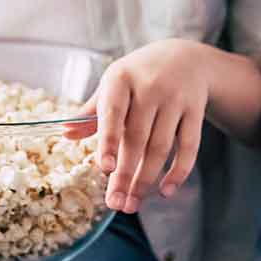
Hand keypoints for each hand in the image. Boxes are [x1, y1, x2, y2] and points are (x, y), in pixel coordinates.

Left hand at [64, 40, 212, 212]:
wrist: (185, 57)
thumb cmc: (139, 76)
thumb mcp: (114, 84)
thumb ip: (92, 111)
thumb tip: (65, 133)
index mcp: (121, 79)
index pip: (113, 113)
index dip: (109, 141)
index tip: (104, 169)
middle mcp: (150, 87)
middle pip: (137, 138)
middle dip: (125, 174)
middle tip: (115, 203)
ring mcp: (175, 99)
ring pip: (161, 147)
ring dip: (146, 179)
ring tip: (132, 203)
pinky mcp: (195, 110)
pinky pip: (189, 146)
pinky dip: (178, 171)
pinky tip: (165, 191)